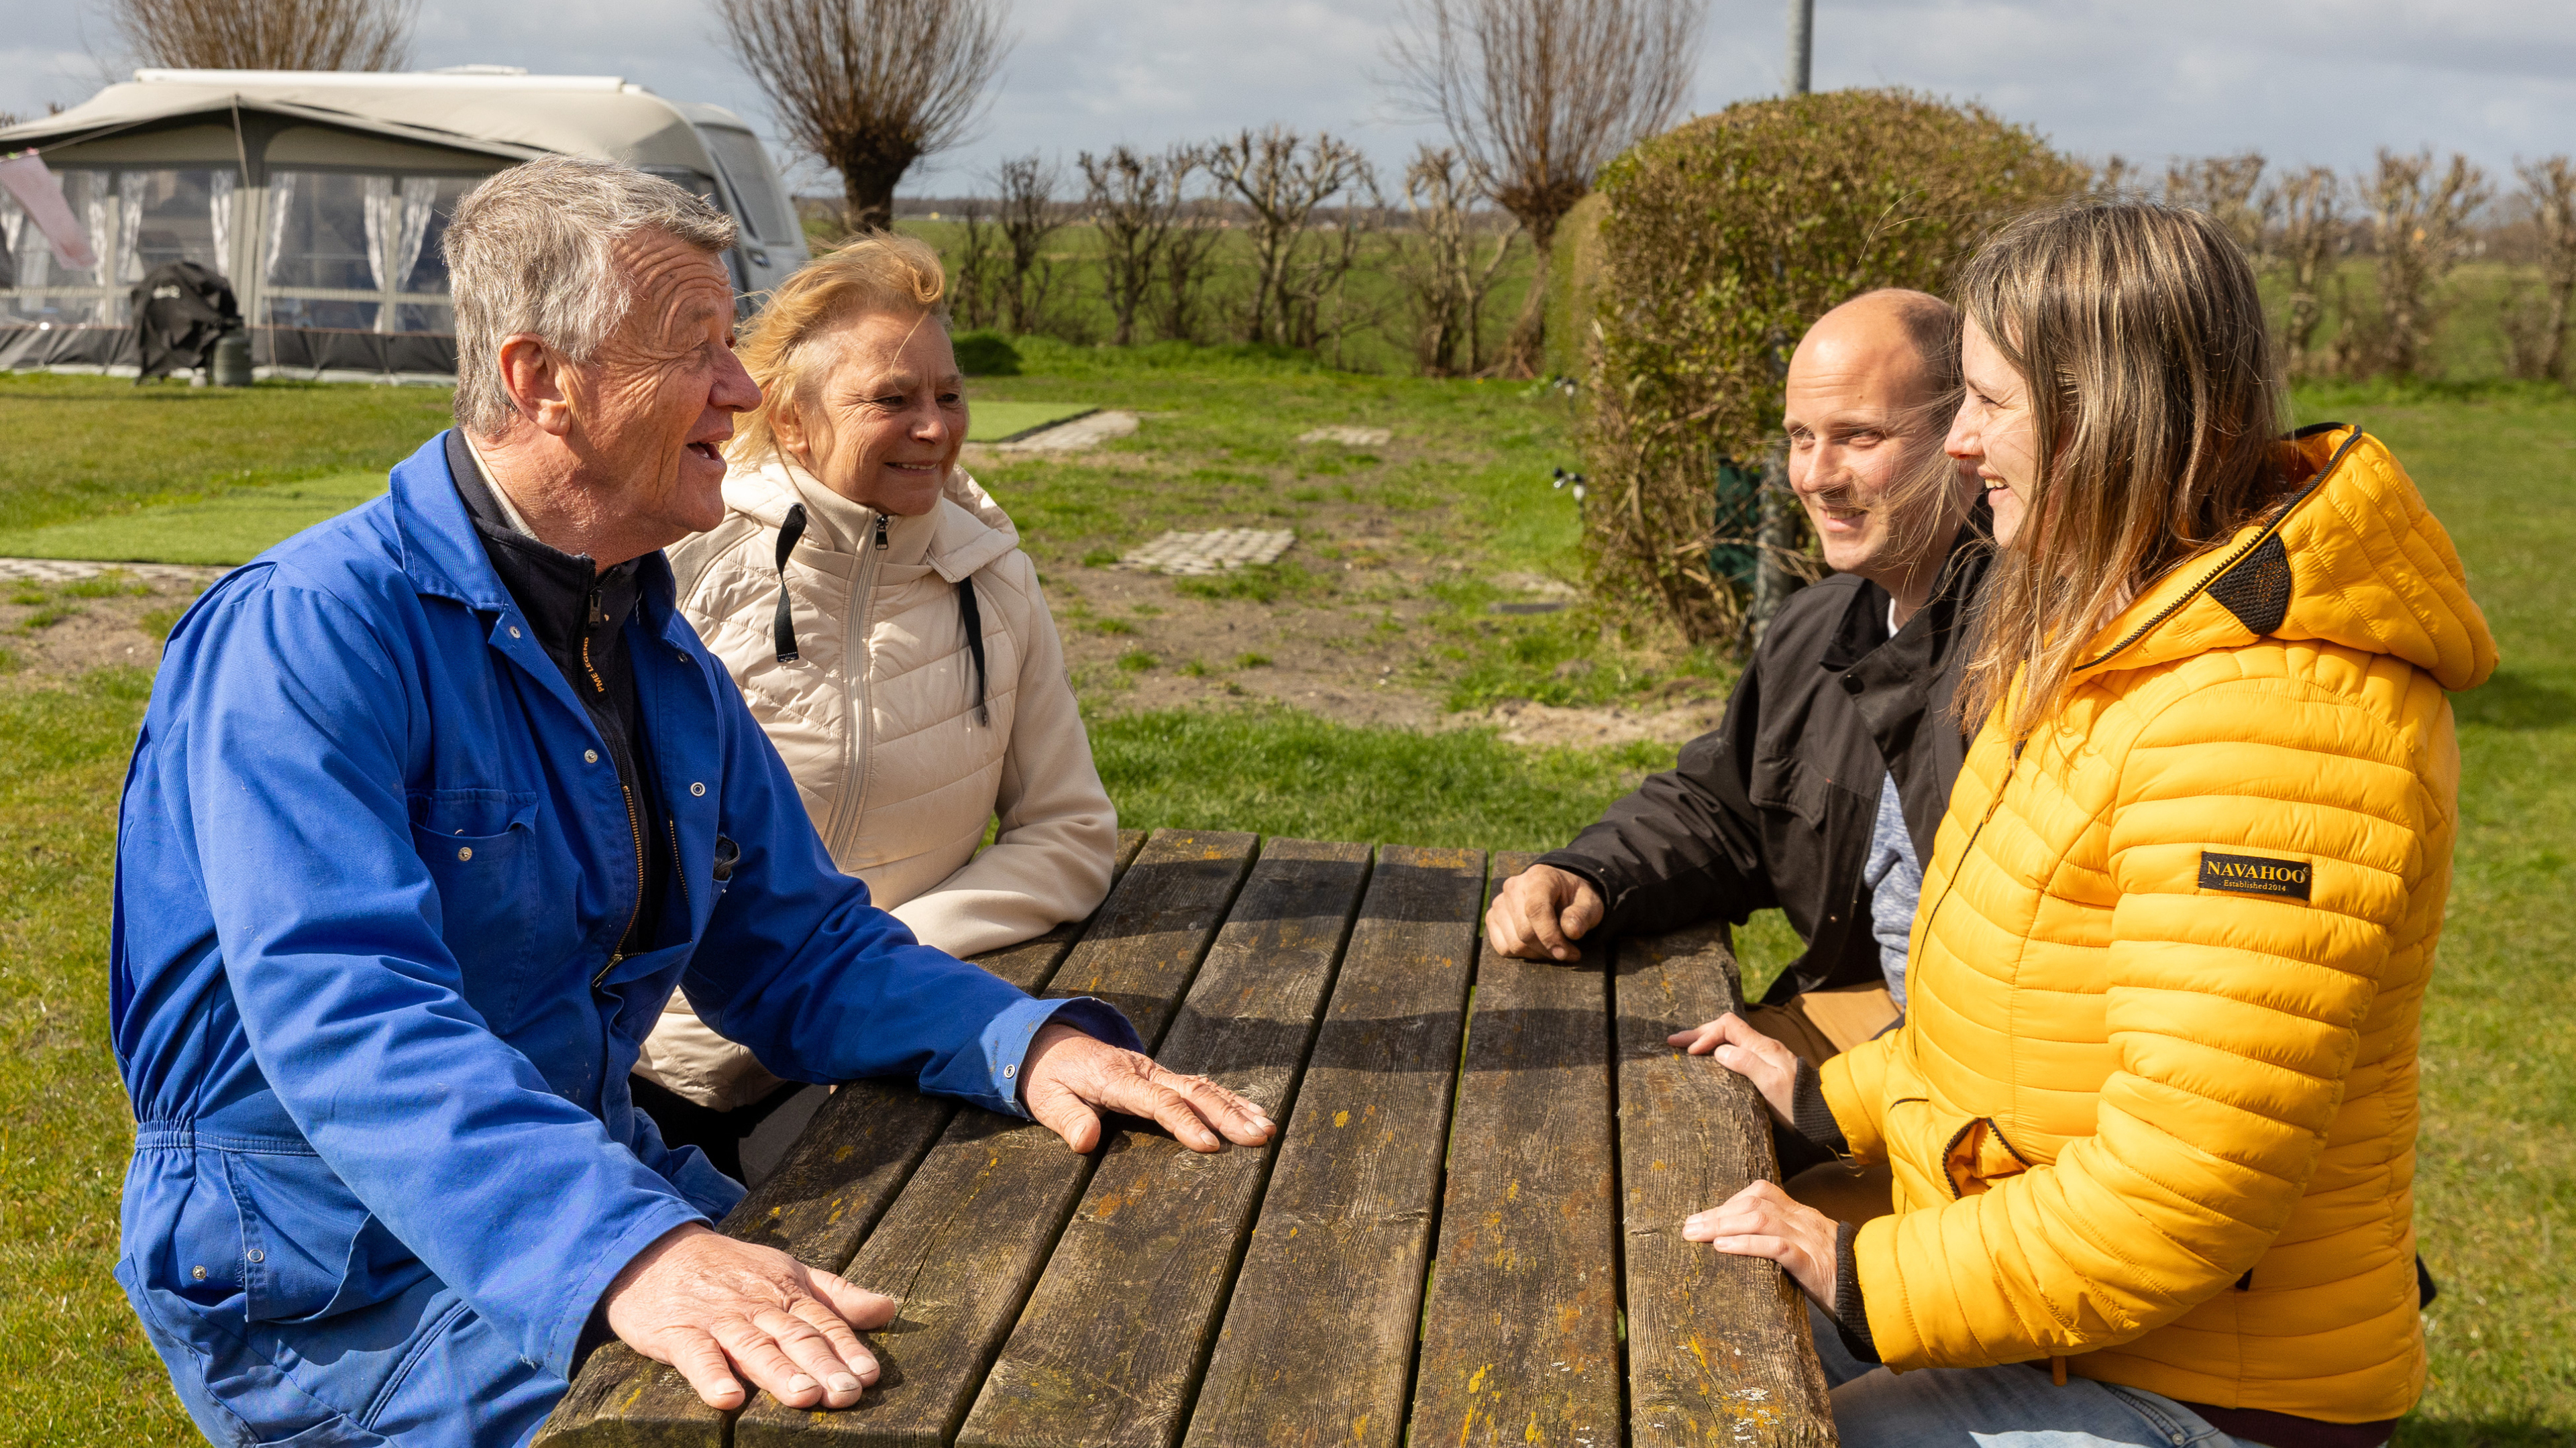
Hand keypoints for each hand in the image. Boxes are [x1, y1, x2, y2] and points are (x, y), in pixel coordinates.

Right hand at [602, 1223, 896, 1410]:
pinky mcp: (678, 1333)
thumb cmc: (731, 1270)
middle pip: (794, 1337)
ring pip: (753, 1347)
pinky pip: (696, 1355)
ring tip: (804, 1396)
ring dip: (779, 1372)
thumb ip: (837, 1296)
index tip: (870, 1375)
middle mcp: (757, 1306)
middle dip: (823, 1365)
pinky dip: (711, 1376)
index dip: (847, 1349)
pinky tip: (728, 1398)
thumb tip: (889, 1308)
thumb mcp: (789, 1272)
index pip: (823, 1323)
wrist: (658, 1251)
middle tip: (847, 1393)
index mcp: (786, 1292)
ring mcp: (718, 1319)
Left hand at [1020, 1022, 1275, 1154]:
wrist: (1049, 1044)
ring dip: (1237, 1108)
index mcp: (1117, 1079)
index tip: (1210, 1145)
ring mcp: (1155, 1073)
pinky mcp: (1161, 1077)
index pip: (1158, 1103)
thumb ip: (1067, 1119)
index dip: (1185, 1124)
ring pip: (1203, 1088)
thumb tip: (1086, 1142)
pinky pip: (1200, 1086)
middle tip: (1260, 1137)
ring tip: (1268, 1129)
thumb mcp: (1047, 1099)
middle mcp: (1143, 1072)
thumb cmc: (1048, 1077)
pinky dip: (1229, 1098)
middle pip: (1193, 1093)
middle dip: (1229, 1115)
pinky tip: (1253, 1112)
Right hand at [1484, 864, 1604, 961]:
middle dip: (1548, 949)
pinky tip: (1538, 946)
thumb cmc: (1575, 898)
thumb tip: (1571, 931)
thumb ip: (1581, 915)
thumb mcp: (1589, 902)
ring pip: (1513, 944)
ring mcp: (1499, 903)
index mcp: (1538, 877)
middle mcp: (1513, 887)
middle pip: (1525, 932)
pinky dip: (1522, 954)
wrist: (1559, 891)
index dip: (1549, 936)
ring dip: (1537, 954)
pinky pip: (1503, 948)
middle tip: (1569, 952)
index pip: (1536, 909)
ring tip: (1555, 947)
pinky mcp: (1492, 917)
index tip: (1565, 954)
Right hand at [1668, 1011, 1800, 1125]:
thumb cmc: (1798, 1103)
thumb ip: (1747, 1064)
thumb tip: (1719, 1052)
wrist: (1822, 1115)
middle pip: (1726, 1029)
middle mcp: (1762, 1047)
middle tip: (1673, 1041)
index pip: (1727, 1026)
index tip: (1689, 1053)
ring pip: (1730, 1039)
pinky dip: (1718, 1052)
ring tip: (1686, 1047)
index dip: (1705, 1035)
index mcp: (1762, 1047)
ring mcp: (1764, 1058)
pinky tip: (1710, 1060)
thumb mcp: (1772, 1085)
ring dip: (1707, 1041)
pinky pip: (1736, 1051)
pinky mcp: (1765, 1070)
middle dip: (1699, 1034)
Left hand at [1684, 1179, 1840, 1305]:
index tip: (1704, 1217)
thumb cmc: (1837, 1278)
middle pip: (1754, 1202)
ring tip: (1697, 1236)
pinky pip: (1776, 1246)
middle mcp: (1804, 1221)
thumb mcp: (1809, 1251)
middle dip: (1717, 1213)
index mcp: (1803, 1215)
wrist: (1874, 1294)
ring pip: (1760, 1219)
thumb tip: (1744, 1244)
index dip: (1729, 1201)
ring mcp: (1808, 1241)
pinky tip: (1722, 1248)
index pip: (1761, 1192)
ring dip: (1722, 1225)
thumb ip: (1784, 1241)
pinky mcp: (1811, 1264)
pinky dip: (1745, 1244)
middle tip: (1688, 1227)